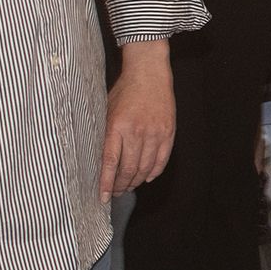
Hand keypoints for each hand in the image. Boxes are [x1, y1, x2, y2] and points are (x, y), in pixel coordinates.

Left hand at [101, 42, 174, 193]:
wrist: (149, 73)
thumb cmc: (125, 90)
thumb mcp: (107, 110)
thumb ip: (106, 134)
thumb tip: (102, 161)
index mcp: (117, 126)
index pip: (110, 162)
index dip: (107, 183)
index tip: (104, 197)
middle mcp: (137, 131)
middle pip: (129, 169)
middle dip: (121, 185)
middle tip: (116, 192)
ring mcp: (155, 133)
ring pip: (145, 168)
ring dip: (136, 181)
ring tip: (129, 186)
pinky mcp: (168, 132)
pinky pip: (161, 160)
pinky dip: (153, 172)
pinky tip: (146, 177)